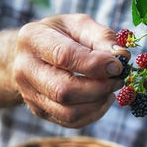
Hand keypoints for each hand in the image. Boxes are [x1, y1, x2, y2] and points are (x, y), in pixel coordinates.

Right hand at [13, 14, 129, 127]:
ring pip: (69, 112)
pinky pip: (71, 122)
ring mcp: (30, 94)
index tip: (117, 66)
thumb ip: (101, 36)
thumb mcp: (78, 24)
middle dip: (99, 88)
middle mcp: (25, 69)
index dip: (95, 64)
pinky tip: (102, 98)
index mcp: (33, 39)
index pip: (63, 56)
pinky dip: (94, 113)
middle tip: (118, 79)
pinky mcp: (40, 111)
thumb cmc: (60, 36)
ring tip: (111, 88)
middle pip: (64, 90)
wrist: (33, 54)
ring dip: (99, 103)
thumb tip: (121, 56)